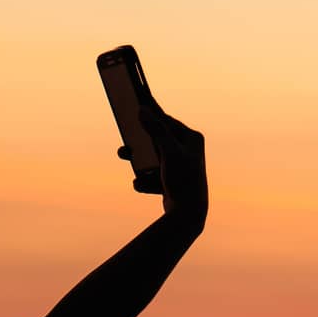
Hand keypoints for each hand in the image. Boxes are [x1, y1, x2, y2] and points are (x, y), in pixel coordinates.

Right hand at [116, 101, 206, 233]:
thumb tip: (143, 109)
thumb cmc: (183, 180)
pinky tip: (144, 185)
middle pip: (156, 140)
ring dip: (139, 163)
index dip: (150, 113)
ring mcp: (179, 167)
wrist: (188, 215)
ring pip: (151, 159)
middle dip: (139, 144)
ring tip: (126, 160)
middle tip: (126, 143)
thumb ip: (156, 129)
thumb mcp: (168, 151)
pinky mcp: (172, 181)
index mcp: (191, 139)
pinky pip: (153, 176)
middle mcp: (187, 151)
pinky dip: (146, 180)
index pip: (167, 121)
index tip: (136, 102)